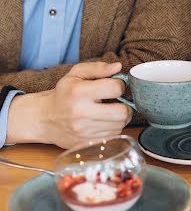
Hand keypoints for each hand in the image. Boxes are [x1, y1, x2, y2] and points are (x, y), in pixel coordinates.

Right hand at [7, 62, 132, 147]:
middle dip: (125, 104)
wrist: (45, 118)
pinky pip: (112, 135)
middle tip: (119, 101)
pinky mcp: (86, 143)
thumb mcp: (76, 73)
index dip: (120, 85)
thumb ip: (98, 68)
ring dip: (120, 117)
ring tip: (110, 110)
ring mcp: (84, 131)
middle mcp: (82, 113)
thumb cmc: (63, 93)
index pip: (115, 88)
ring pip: (119, 125)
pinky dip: (113, 127)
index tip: (115, 86)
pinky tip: (104, 121)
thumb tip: (118, 67)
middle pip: (122, 112)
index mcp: (79, 92)